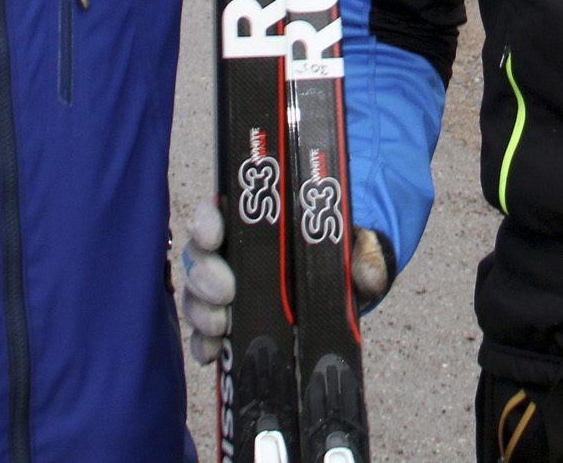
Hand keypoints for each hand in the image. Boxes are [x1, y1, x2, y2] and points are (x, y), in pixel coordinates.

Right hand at [180, 196, 393, 364]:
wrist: (347, 286)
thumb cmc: (345, 253)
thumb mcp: (360, 247)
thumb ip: (366, 256)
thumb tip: (367, 278)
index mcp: (259, 220)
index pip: (218, 210)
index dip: (206, 220)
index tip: (212, 235)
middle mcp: (234, 250)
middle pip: (199, 255)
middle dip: (205, 273)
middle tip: (225, 291)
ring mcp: (227, 289)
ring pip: (196, 293)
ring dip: (201, 310)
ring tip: (221, 324)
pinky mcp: (230, 323)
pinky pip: (204, 334)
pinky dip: (203, 344)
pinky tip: (214, 352)